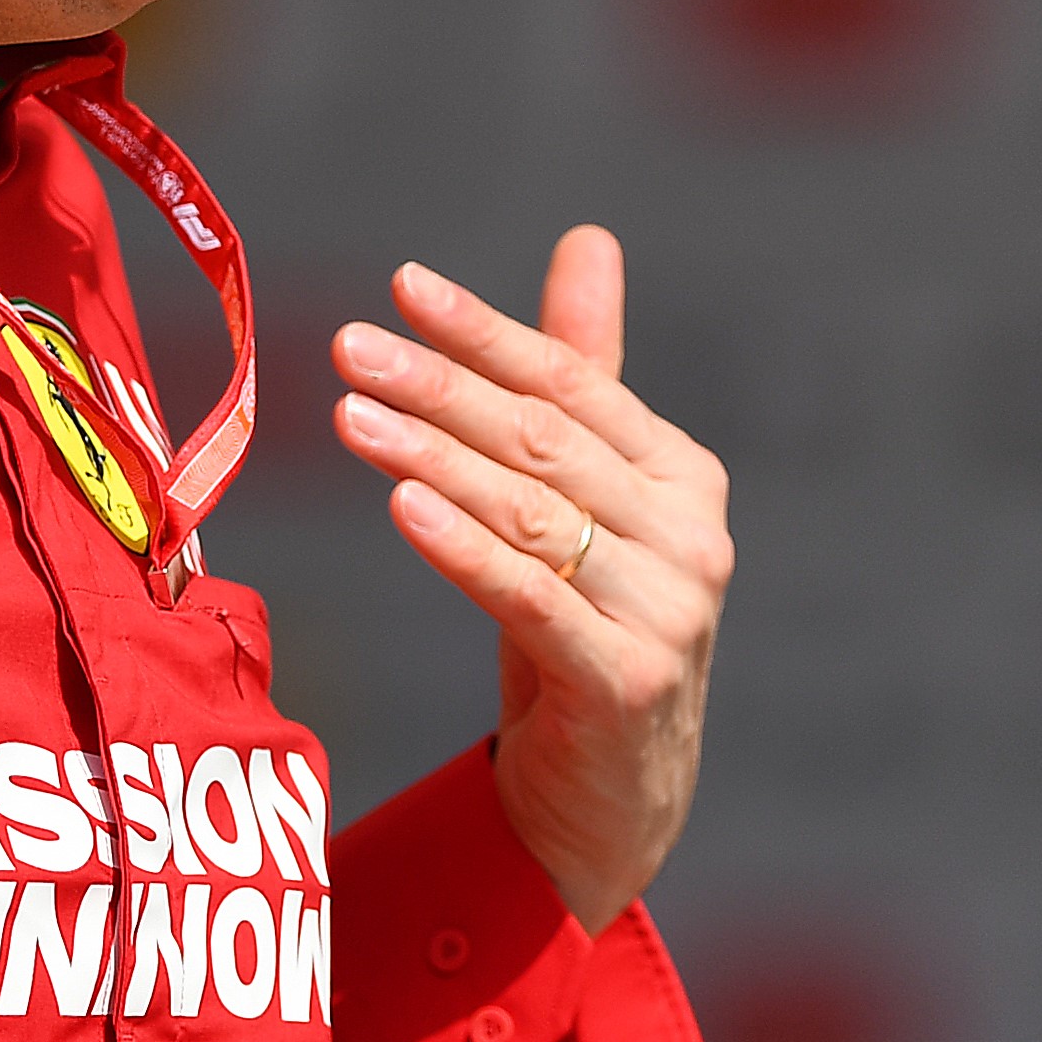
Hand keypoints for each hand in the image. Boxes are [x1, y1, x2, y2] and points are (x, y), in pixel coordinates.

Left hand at [330, 228, 729, 931]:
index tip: (402, 286)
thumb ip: (583, 378)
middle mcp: (691, 535)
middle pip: (547, 441)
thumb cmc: (580, 633)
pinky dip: (462, 546)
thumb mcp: (575, 505)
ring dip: (433, 458)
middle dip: (441, 388)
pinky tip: (402, 503)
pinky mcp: (630, 679)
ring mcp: (669, 610)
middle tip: (350, 347)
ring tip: (349, 418)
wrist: (608, 801)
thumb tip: (588, 241)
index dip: (488, 332)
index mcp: (682, 477)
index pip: (575, 382)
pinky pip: (530, 595)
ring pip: (531, 513)